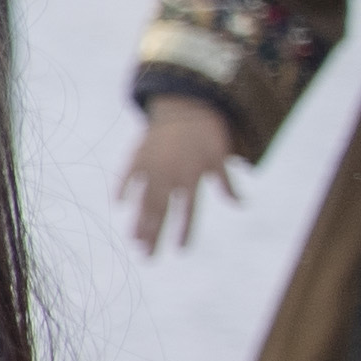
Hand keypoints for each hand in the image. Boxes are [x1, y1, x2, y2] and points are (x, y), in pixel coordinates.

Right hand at [123, 97, 242, 253]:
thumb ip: (226, 182)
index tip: (180, 250)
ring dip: (139, 221)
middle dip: (155, 236)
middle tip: (148, 257)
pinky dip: (123, 188)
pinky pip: (128, 176)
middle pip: (161, 213)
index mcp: (191, 178)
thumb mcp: (221, 157)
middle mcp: (170, 177)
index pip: (188, 213)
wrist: (186, 103)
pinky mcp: (138, 155)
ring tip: (134, 240)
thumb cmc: (208, 131)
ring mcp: (151, 167)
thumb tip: (240, 204)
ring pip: (143, 200)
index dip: (184, 232)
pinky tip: (119, 204)